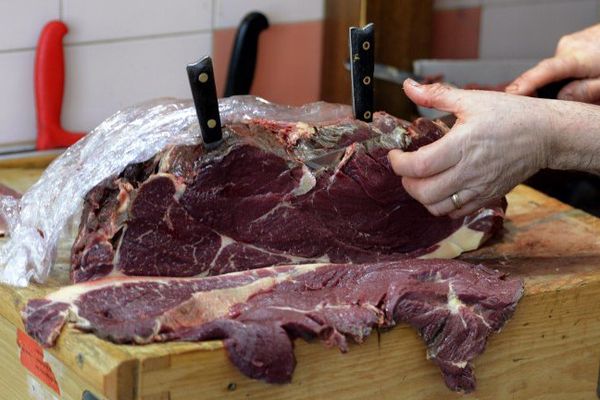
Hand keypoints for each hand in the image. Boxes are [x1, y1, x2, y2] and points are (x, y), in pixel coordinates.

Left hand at [388, 80, 559, 217]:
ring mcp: (479, 188)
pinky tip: (441, 188)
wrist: (547, 135)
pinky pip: (456, 212)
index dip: (398, 163)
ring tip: (421, 179)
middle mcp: (469, 172)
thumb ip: (436, 95)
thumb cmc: (511, 115)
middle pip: (423, 192)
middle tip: (405, 167)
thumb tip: (407, 87)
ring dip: (422, 196)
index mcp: (461, 146)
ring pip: (437, 207)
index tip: (395, 154)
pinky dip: (441, 205)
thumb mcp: (472, 99)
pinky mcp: (487, 197)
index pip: (418, 167)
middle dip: (406, 182)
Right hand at [506, 24, 599, 102]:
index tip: (510, 94)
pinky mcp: (573, 42)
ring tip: (583, 86)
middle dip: (548, 91)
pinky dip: (567, 74)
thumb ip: (583, 92)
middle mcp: (567, 47)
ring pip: (556, 71)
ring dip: (561, 82)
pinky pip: (562, 64)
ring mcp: (569, 43)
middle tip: (554, 108)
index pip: (545, 72)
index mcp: (577, 57)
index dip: (526, 84)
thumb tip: (559, 98)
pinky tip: (583, 77)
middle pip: (547, 75)